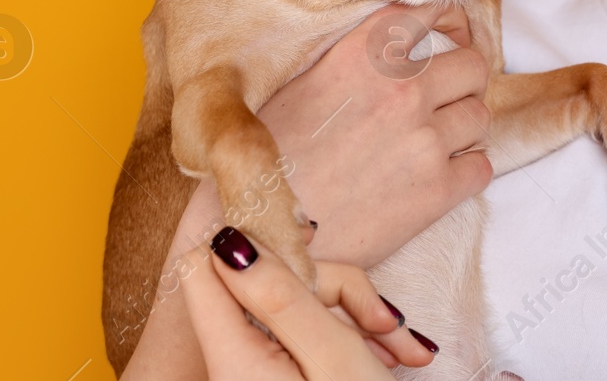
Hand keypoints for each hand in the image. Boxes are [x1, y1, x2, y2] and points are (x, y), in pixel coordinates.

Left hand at [182, 225, 438, 379]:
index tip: (307, 246)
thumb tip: (226, 239)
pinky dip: (353, 337)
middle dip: (335, 290)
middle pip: (268, 284)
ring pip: (299, 306)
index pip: (203, 269)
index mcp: (233, 359)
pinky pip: (309, 335)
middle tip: (383, 321)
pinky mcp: (285, 375)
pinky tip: (394, 356)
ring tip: (402, 349)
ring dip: (357, 316)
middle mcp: (235, 365)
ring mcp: (261, 372)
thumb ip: (280, 295)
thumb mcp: (332, 355)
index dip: (254, 244)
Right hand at [260, 1, 494, 268]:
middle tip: (442, 101)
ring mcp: (424, 139)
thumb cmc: (267, 163)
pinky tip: (437, 179)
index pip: (430, 10)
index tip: (449, 35)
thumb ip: (352, 61)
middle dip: (462, 82)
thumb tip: (389, 50)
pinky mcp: (437, 191)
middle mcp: (401, 88)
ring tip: (432, 144)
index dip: (448, 20)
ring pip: (480, 116)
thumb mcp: (299, 86)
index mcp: (364, 53)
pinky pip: (481, 168)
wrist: (257, 234)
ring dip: (463, 128)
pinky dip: (466, 172)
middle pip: (473, 66)